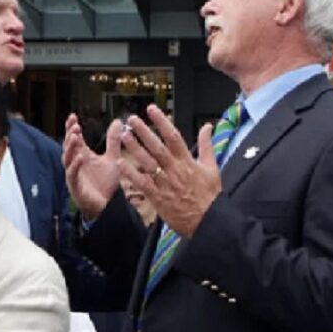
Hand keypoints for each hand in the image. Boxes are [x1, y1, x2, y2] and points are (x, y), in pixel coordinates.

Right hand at [62, 114, 121, 218]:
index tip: (73, 116)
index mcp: (82, 156)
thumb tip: (117, 121)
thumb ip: (112, 141)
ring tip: (75, 136)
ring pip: (67, 159)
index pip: (74, 139)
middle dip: (70, 135)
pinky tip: (81, 157)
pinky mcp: (75, 187)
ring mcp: (74, 175)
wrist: (108, 206)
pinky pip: (72, 174)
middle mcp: (75, 164)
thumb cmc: (106, 183)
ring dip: (70, 147)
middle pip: (68, 146)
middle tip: (75, 125)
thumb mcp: (112, 158)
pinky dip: (75, 165)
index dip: (71, 127)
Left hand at [118, 104, 221, 237]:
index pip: (173, 136)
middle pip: (157, 147)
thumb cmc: (210, 196)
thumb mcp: (212, 168)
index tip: (152, 109)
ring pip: (147, 162)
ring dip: (135, 148)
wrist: (209, 222)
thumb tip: (207, 126)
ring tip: (123, 135)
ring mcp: (166, 183)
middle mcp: (175, 170)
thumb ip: (206, 145)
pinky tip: (120, 163)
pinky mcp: (158, 197)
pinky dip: (131, 173)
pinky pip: (142, 183)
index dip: (162, 121)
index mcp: (187, 162)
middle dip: (144, 132)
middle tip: (132, 119)